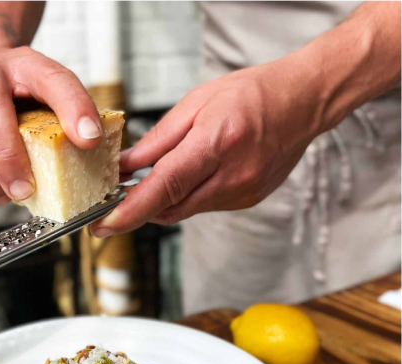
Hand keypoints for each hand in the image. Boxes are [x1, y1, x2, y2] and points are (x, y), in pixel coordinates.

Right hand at [0, 47, 101, 204]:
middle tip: (24, 190)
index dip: (72, 108)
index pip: (52, 80)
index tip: (89, 139)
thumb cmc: (19, 88)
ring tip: (8, 194)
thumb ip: (73, 111)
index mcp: (23, 62)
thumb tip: (89, 140)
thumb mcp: (52, 92)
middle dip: (7, 160)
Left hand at [90, 61, 324, 236]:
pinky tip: (187, 177)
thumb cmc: (252, 94)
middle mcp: (232, 176)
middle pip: (171, 207)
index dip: (131, 210)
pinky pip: (203, 206)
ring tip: (150, 181)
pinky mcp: (248, 200)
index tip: (104, 225)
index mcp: (217, 143)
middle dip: (138, 209)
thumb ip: (158, 141)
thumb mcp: (196, 104)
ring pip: (185, 210)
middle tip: (112, 204)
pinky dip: (186, 197)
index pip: (165, 187)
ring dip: (162, 201)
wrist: (303, 102)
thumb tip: (125, 166)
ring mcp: (243, 193)